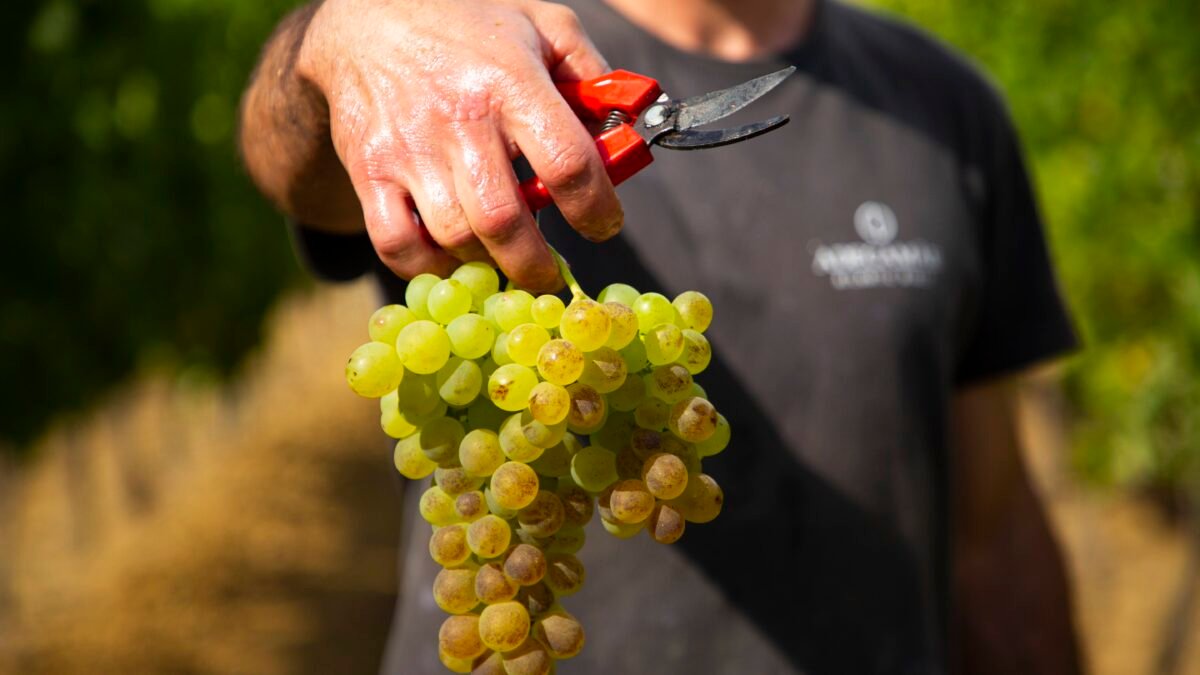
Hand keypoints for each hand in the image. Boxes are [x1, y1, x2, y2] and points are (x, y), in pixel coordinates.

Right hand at [297, 0, 623, 290]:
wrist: (366, 19)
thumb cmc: (466, 25)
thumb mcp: (540, 24)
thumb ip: (590, 74)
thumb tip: (625, 129)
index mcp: (511, 82)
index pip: (568, 164)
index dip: (597, 209)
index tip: (604, 226)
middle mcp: (459, 119)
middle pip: (505, 221)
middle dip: (537, 265)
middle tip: (551, 277)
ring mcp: (409, 148)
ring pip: (455, 237)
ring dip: (487, 264)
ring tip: (503, 259)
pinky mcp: (368, 170)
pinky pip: (396, 244)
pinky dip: (427, 267)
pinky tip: (451, 259)